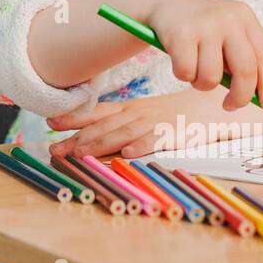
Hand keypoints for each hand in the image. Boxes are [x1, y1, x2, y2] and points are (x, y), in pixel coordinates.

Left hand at [47, 89, 225, 159]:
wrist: (212, 107)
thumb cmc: (175, 114)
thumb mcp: (144, 113)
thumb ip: (119, 122)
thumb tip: (86, 137)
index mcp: (131, 109)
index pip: (97, 112)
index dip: (73, 117)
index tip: (50, 122)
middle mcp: (139, 114)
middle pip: (104, 126)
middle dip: (78, 139)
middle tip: (56, 150)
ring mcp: (156, 123)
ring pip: (124, 134)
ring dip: (101, 144)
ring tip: (81, 154)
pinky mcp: (176, 134)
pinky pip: (157, 140)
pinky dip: (142, 146)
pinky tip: (128, 155)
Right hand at [143, 0, 262, 114]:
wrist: (164, 4)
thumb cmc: (201, 29)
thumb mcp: (226, 36)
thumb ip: (242, 62)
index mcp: (245, 17)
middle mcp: (228, 18)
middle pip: (245, 70)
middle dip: (240, 96)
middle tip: (230, 106)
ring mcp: (204, 24)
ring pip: (212, 77)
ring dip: (202, 83)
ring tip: (194, 69)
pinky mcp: (181, 33)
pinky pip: (186, 73)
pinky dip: (182, 74)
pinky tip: (178, 59)